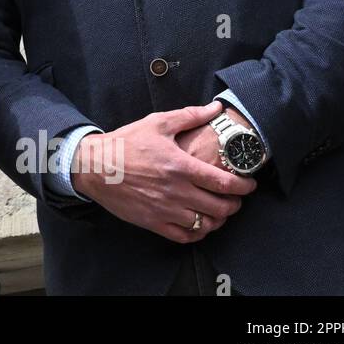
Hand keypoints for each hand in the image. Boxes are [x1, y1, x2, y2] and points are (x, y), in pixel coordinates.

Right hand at [72, 101, 256, 243]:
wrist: (93, 166)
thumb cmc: (125, 143)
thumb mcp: (157, 123)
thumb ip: (189, 116)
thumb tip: (215, 107)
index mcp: (181, 166)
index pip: (224, 183)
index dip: (244, 187)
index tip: (249, 185)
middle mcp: (176, 191)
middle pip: (220, 207)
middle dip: (235, 204)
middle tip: (236, 198)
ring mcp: (165, 209)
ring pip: (205, 224)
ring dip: (218, 219)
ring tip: (220, 211)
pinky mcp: (153, 222)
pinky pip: (184, 236)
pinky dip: (198, 233)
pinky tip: (199, 224)